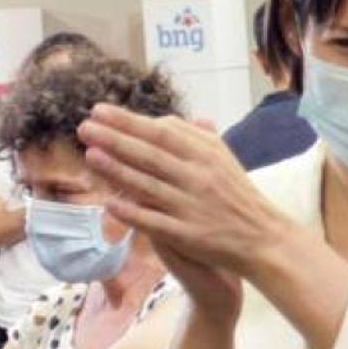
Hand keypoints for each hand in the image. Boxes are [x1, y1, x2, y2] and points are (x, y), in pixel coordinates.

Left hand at [78, 109, 288, 283]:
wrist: (262, 237)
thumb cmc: (237, 196)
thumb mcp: (224, 160)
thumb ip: (198, 138)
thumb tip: (171, 118)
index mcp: (207, 155)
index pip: (162, 131)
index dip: (129, 121)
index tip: (100, 111)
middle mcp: (198, 177)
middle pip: (151, 154)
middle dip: (115, 139)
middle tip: (84, 127)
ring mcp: (192, 206)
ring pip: (149, 184)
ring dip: (117, 170)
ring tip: (90, 155)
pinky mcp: (189, 234)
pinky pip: (155, 221)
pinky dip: (132, 211)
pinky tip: (109, 201)